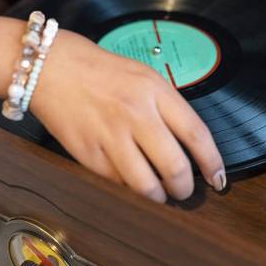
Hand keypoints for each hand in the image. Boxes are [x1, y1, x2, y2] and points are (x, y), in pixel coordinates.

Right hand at [31, 30, 225, 201]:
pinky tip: (130, 185)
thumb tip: (187, 142)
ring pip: (146, 186)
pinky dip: (128, 191)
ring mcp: (110, 136)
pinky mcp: (87, 154)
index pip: (196, 134)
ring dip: (158, 198)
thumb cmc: (97, 70)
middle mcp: (136, 114)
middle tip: (184, 191)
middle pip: (175, 167)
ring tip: (159, 196)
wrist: (48, 66)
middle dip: (185, 188)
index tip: (217, 179)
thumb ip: (165, 105)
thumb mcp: (142, 75)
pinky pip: (117, 184)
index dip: (212, 162)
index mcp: (155, 91)